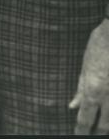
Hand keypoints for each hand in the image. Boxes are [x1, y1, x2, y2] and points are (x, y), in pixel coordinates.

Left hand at [70, 18, 108, 133]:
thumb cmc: (98, 46)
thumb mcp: (85, 66)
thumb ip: (80, 88)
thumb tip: (72, 106)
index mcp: (93, 90)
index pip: (85, 118)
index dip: (81, 130)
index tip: (77, 135)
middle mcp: (107, 95)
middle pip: (104, 125)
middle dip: (98, 133)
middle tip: (92, 136)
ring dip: (108, 123)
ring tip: (102, 128)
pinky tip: (108, 114)